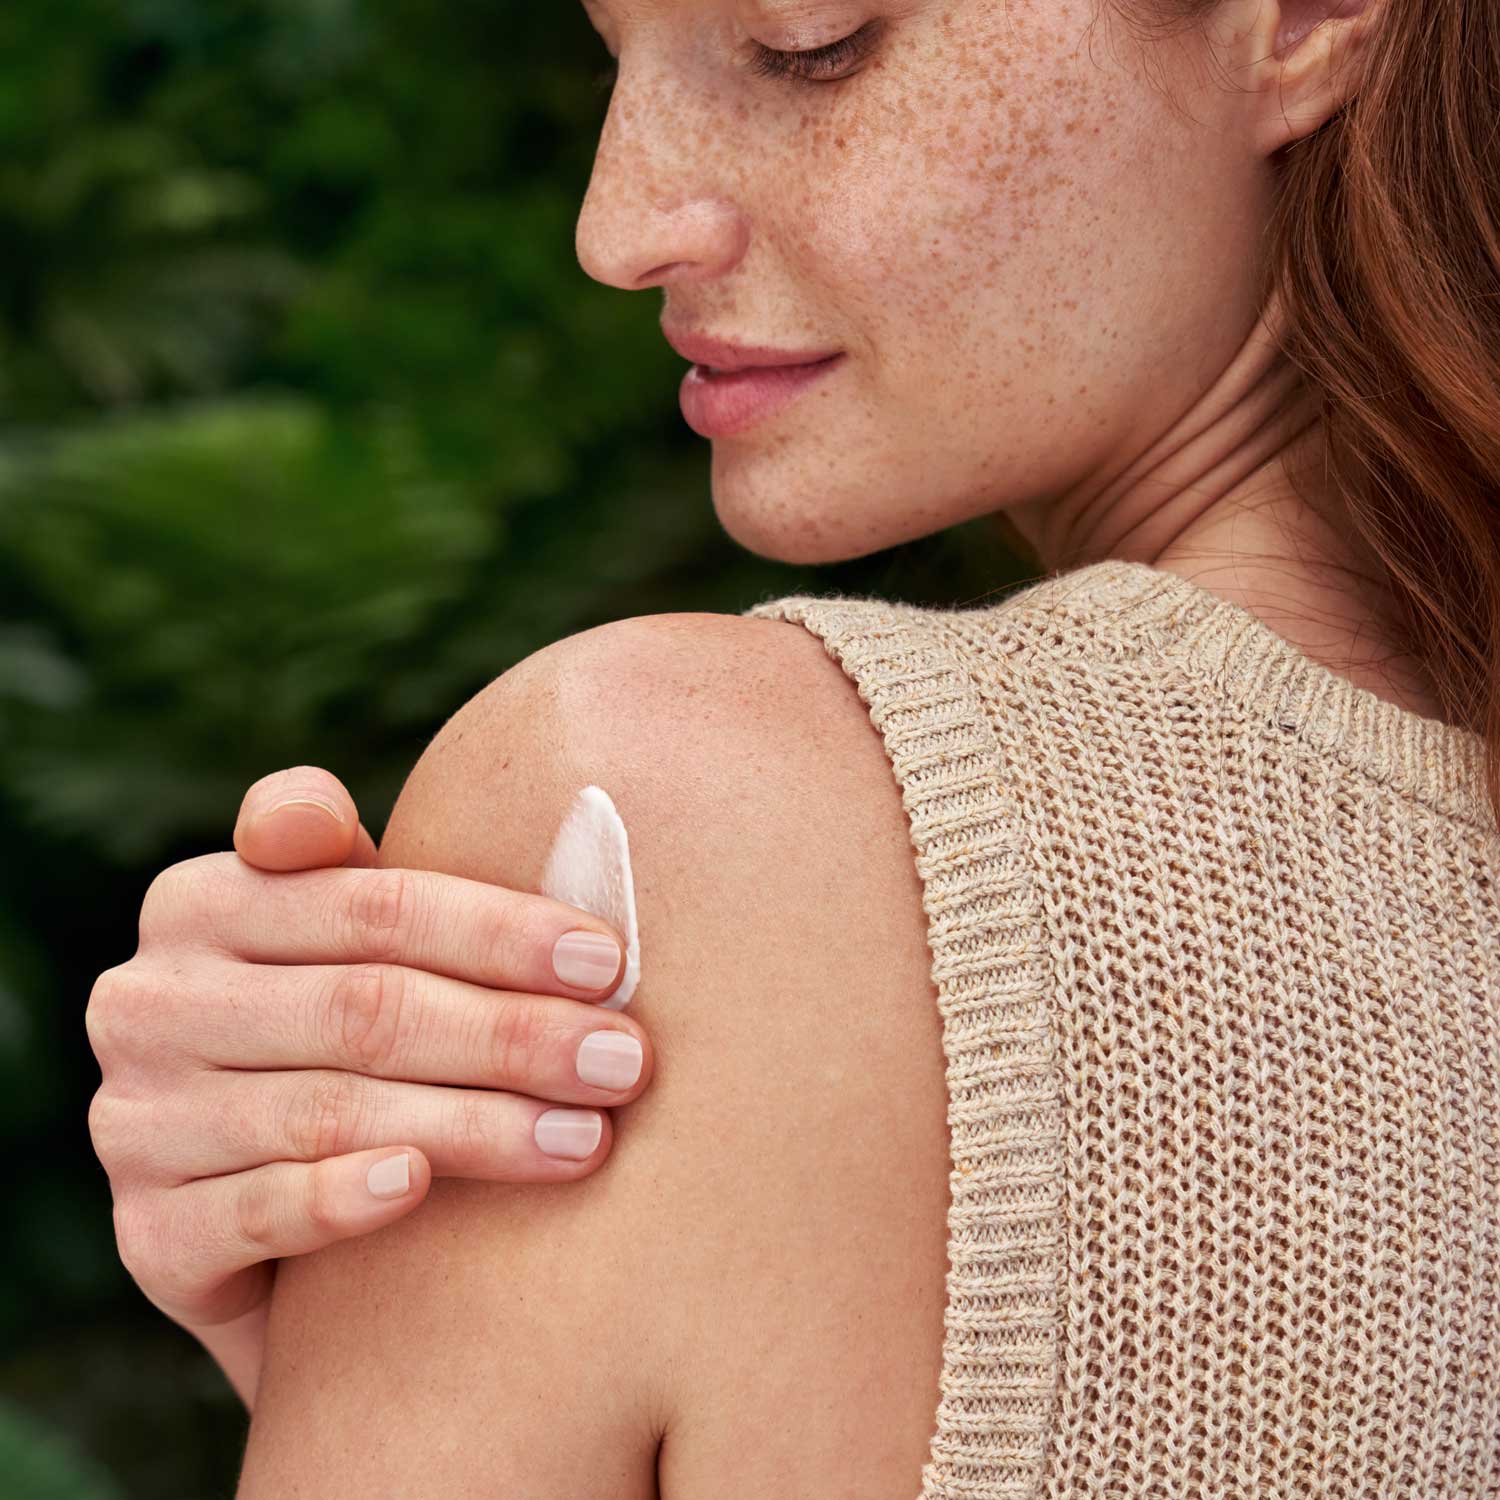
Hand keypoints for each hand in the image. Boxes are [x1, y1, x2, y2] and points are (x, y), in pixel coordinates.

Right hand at [85, 766, 649, 1405]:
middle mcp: (149, 1002)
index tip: (606, 960)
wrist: (276, 1219)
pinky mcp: (149, 1236)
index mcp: (200, 900)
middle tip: (624, 1060)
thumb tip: (401, 809)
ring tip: (585, 1137)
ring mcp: (137, 1122)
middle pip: (363, 1006)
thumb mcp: (358, 942)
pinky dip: (340, 1197)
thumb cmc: (351, 1036)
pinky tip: (420, 1187)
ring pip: (328, 1108)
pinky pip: (252, 1211)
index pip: (370, 904)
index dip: (496, 929)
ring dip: (473, 1123)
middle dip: (512, 1034)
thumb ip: (378, 874)